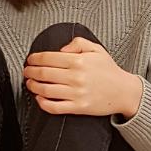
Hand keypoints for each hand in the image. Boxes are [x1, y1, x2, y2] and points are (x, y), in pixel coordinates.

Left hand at [22, 36, 141, 117]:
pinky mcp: (78, 107)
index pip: (48, 58)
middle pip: (44, 74)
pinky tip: (39, 98)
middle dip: (30, 72)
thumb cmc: (109, 71)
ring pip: (45, 90)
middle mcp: (76, 77)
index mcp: (79, 61)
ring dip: (33, 86)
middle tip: (26, 71)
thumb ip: (78, 43)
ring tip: (30, 83)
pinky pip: (54, 107)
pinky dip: (42, 103)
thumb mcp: (97, 49)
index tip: (30, 60)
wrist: (124, 92)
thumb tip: (60, 49)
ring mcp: (76, 93)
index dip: (34, 59)